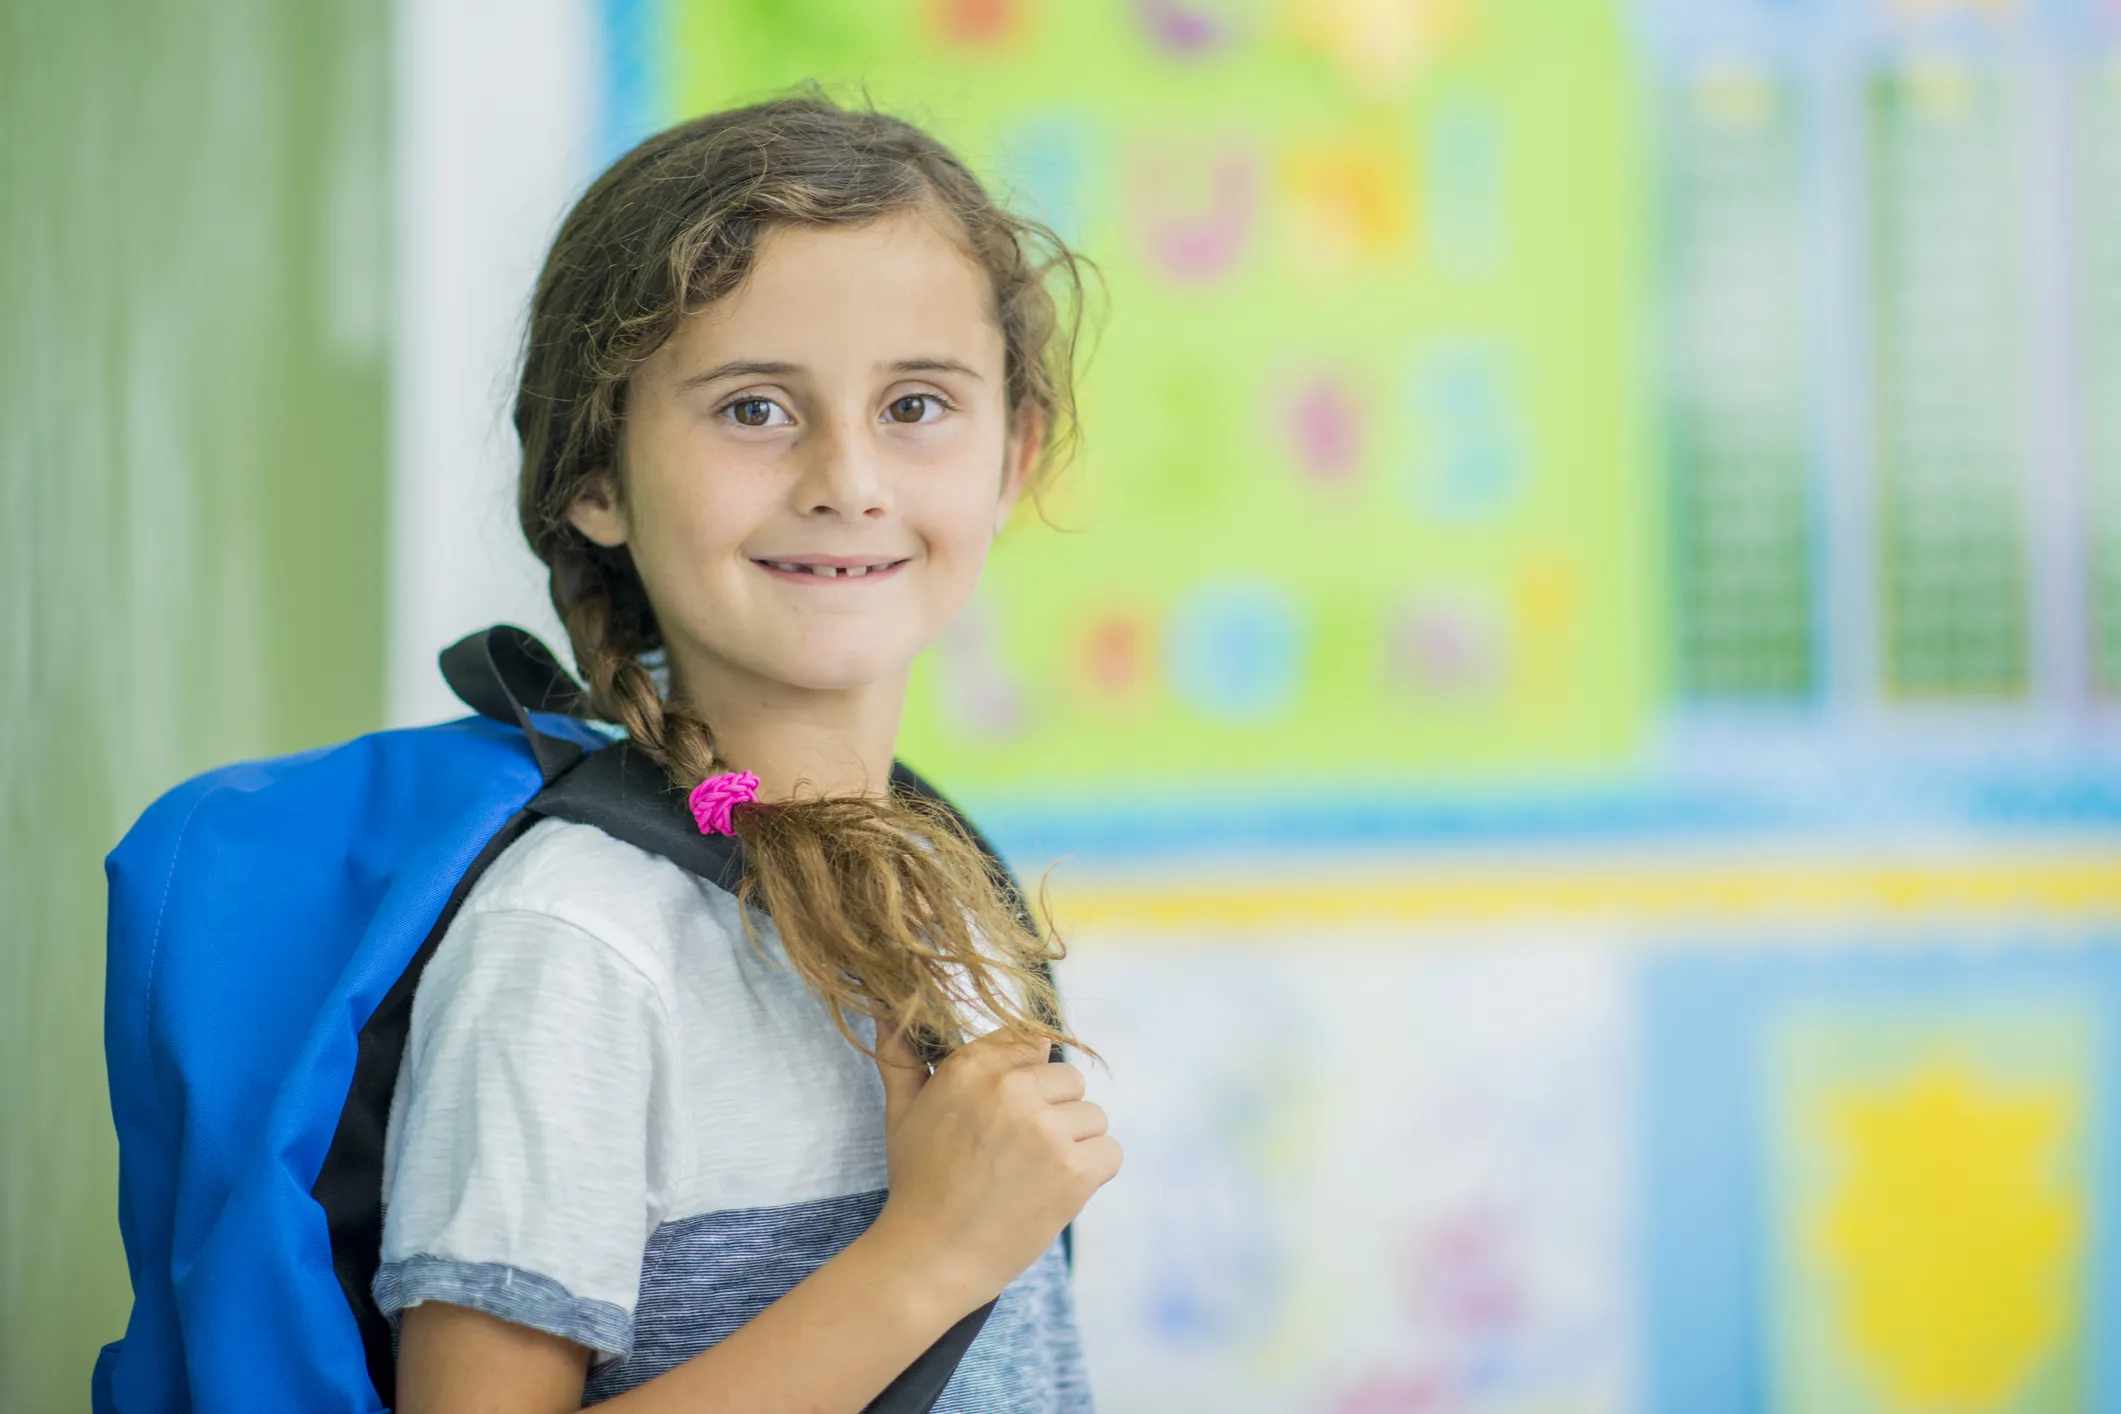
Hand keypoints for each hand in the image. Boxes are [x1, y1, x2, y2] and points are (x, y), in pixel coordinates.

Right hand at [866, 1027, 1120, 1312]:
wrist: (928, 1259)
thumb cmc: (917, 1184)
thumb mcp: (902, 1110)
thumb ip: (902, 1055)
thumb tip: (887, 1008)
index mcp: (972, 1067)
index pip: (1032, 1043)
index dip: (1028, 1079)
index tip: (1011, 1114)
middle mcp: (1011, 1089)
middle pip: (1069, 1079)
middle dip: (1054, 1113)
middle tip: (1018, 1155)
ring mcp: (1046, 1130)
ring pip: (1093, 1117)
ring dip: (1074, 1146)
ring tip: (1032, 1178)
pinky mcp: (1074, 1171)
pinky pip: (1110, 1153)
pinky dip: (1092, 1175)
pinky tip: (1054, 1193)